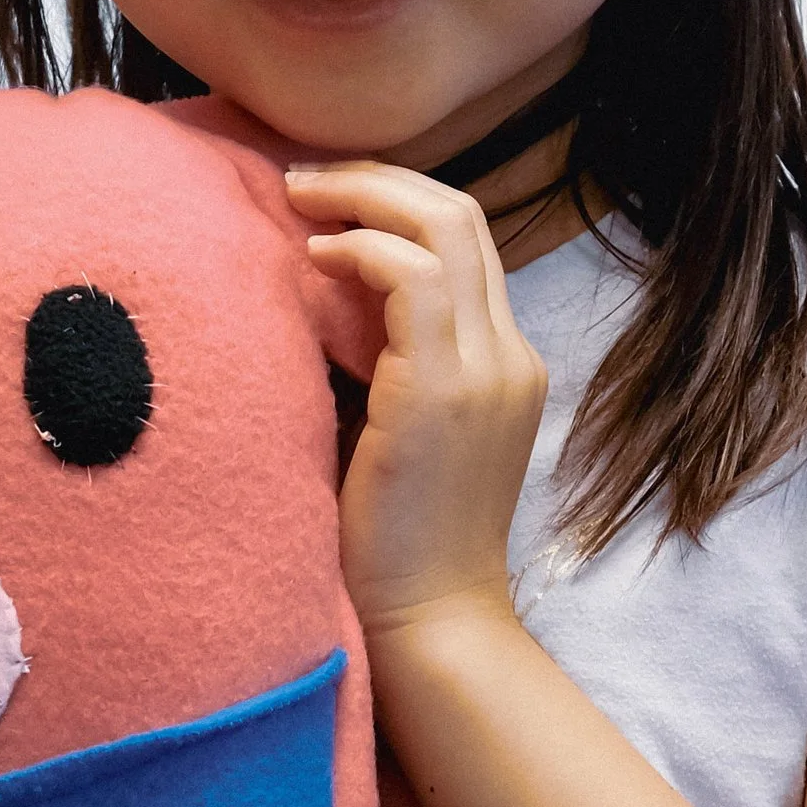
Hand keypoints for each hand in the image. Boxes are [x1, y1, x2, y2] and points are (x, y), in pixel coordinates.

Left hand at [285, 160, 550, 645]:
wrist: (429, 625)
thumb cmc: (393, 546)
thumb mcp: (395, 435)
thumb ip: (378, 367)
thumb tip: (306, 299)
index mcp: (504, 366)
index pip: (465, 245)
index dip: (395, 204)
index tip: (324, 204)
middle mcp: (510, 357)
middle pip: (462, 216)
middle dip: (377, 180)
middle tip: (302, 181)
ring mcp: (488, 372)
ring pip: (445, 226)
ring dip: (363, 198)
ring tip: (297, 201)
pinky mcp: (447, 393)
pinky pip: (412, 278)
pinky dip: (361, 250)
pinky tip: (312, 259)